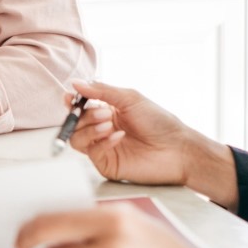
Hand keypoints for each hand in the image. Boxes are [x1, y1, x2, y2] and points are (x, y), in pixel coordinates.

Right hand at [67, 80, 238, 208]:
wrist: (177, 148)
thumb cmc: (159, 122)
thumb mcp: (130, 99)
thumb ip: (101, 91)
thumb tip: (75, 83)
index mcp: (107, 111)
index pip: (80, 107)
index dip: (72, 102)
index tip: (70, 98)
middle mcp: (102, 129)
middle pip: (75, 122)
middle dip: (84, 115)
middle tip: (103, 113)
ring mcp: (103, 147)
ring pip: (77, 138)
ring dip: (89, 129)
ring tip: (108, 125)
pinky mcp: (107, 164)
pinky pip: (92, 152)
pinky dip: (101, 143)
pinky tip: (118, 137)